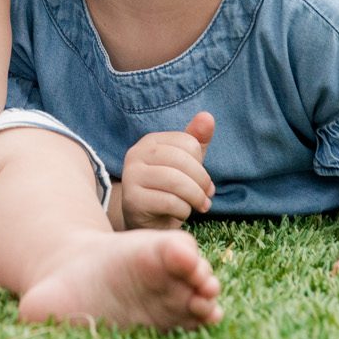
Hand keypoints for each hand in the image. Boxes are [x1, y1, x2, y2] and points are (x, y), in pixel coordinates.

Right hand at [120, 113, 216, 229]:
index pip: (187, 143)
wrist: (146, 222)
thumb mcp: (186, 165)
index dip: (201, 163)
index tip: (203, 180)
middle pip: (181, 160)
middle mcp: (136, 154)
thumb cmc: (168, 190)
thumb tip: (207, 116)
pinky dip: (183, 210)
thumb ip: (196, 140)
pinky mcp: (132, 200)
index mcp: (150, 141)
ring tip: (200, 206)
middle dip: (201, 181)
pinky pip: (168, 201)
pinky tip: (180, 213)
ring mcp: (131, 176)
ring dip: (195, 197)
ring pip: (175, 181)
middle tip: (207, 196)